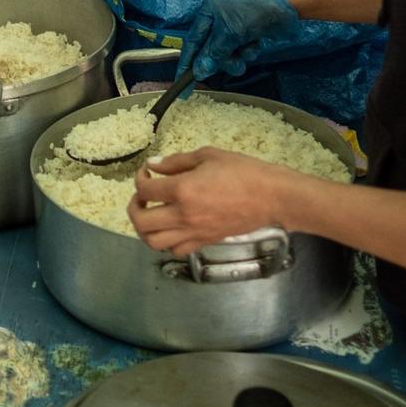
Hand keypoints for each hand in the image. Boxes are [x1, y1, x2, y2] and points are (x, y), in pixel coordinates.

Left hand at [128, 148, 316, 256]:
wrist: (271, 197)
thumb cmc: (242, 171)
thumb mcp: (207, 156)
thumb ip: (176, 161)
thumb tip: (153, 165)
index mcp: (183, 190)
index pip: (145, 190)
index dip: (140, 178)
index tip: (148, 171)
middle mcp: (183, 216)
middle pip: (141, 222)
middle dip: (134, 207)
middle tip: (142, 196)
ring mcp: (194, 233)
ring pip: (153, 242)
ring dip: (145, 229)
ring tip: (152, 214)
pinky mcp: (205, 242)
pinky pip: (175, 250)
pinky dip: (166, 242)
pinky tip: (172, 227)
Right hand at [181, 0, 301, 79]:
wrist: (287, 5)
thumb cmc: (253, 13)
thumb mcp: (230, 33)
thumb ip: (213, 53)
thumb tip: (198, 72)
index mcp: (207, 13)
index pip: (192, 43)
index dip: (187, 64)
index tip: (182, 85)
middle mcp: (217, 21)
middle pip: (210, 52)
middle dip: (223, 60)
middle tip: (234, 64)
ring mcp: (233, 28)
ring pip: (227, 55)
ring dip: (238, 57)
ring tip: (249, 50)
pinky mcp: (247, 35)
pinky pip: (241, 52)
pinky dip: (248, 51)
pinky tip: (257, 43)